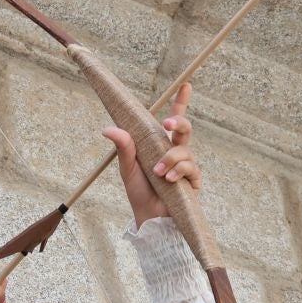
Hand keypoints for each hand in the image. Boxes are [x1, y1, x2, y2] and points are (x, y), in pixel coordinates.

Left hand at [104, 83, 200, 226]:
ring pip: (185, 151)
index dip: (181, 102)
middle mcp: (176, 152)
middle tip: (167, 125)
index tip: (186, 85)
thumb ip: (123, 147)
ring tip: (158, 173)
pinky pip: (191, 169)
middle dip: (179, 122)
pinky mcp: (193, 182)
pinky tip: (168, 180)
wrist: (148, 218)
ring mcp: (186, 167)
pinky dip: (178, 172)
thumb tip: (108, 129)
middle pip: (185, 129)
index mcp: (161, 144)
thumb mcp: (127, 167)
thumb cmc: (139, 191)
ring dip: (170, 159)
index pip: (174, 121)